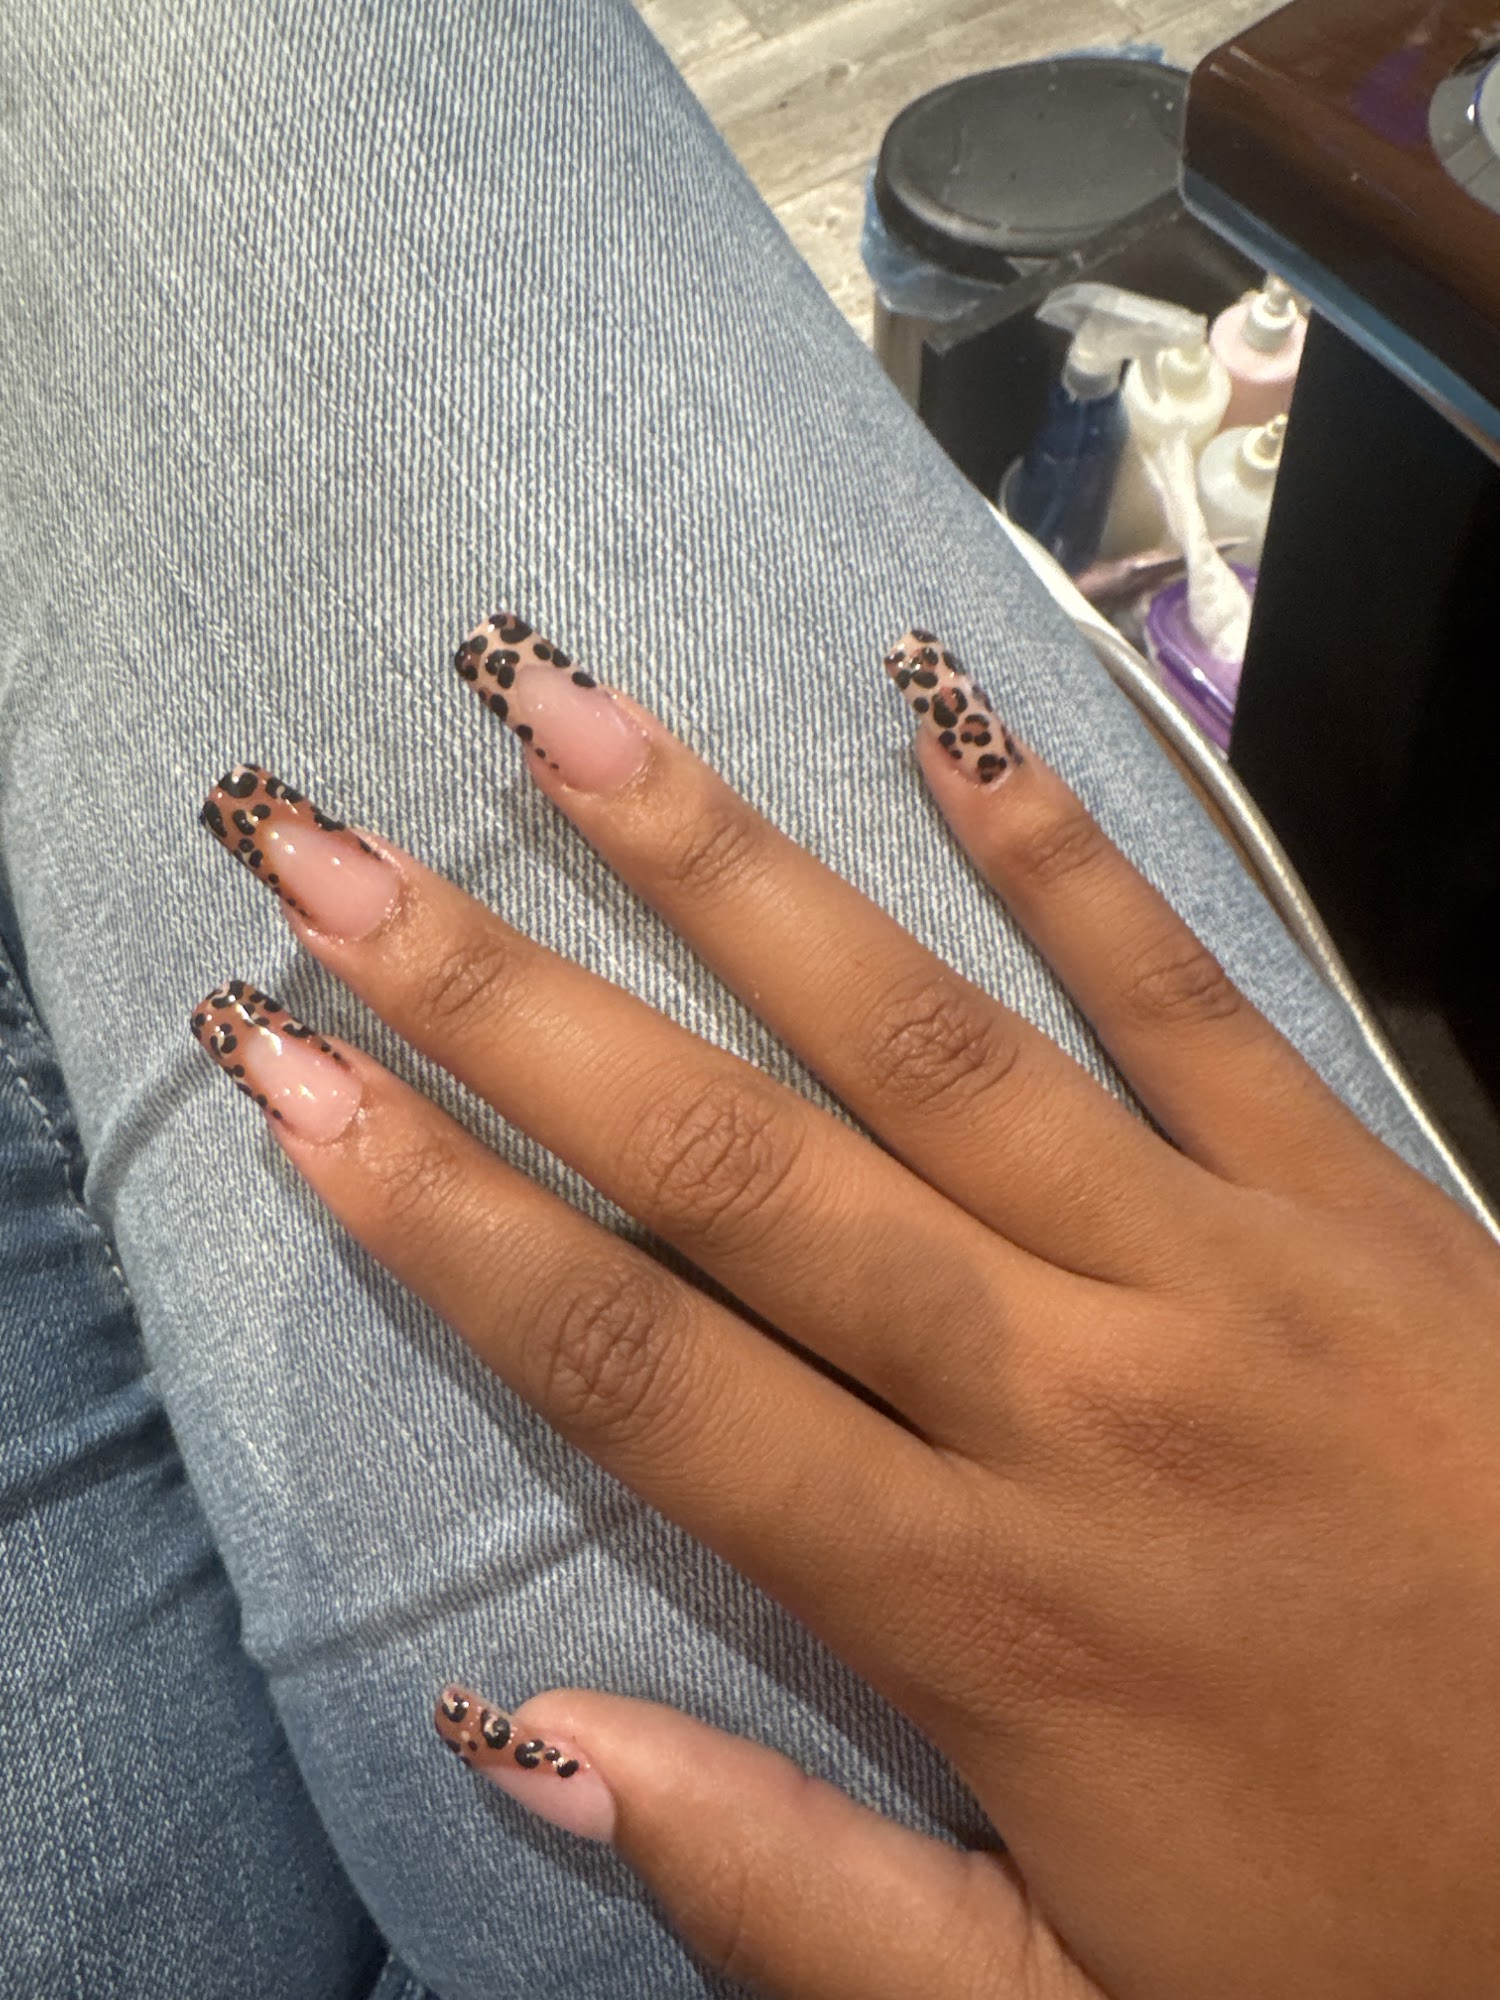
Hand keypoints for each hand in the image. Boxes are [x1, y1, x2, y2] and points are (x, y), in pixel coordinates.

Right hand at [193, 618, 1499, 1998]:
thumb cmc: (1374, 1947)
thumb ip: (788, 1892)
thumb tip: (522, 1734)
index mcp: (982, 1606)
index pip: (647, 1377)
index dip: (445, 1224)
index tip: (293, 1080)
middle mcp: (1075, 1399)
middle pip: (739, 1173)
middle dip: (511, 1007)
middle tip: (338, 862)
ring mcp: (1226, 1271)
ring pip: (929, 1040)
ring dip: (732, 872)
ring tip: (577, 724)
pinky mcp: (1362, 1204)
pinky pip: (1192, 996)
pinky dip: (1061, 856)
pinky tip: (938, 721)